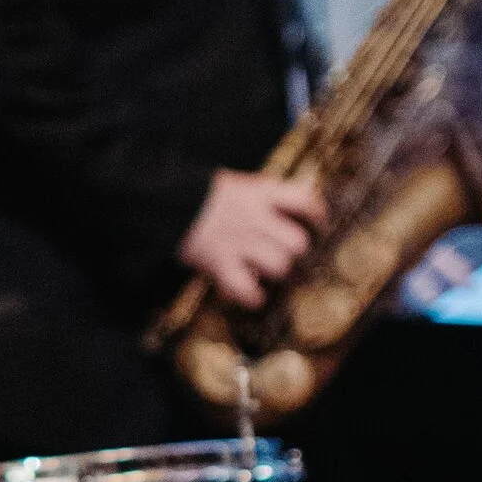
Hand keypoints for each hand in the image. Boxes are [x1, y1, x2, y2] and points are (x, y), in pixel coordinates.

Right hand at [178, 169, 325, 310]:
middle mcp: (256, 219)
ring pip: (279, 266)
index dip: (315, 214)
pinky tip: (253, 295)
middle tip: (284, 252)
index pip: (303, 201)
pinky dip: (252, 296)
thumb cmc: (195, 194)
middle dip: (294, 251)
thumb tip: (279, 211)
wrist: (163, 201)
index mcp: (259, 194)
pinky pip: (248, 288)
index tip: (317, 221)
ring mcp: (239, 243)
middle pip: (297, 243)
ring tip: (265, 270)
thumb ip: (257, 198)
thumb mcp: (232, 185)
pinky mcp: (221, 264)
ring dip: (275, 271)